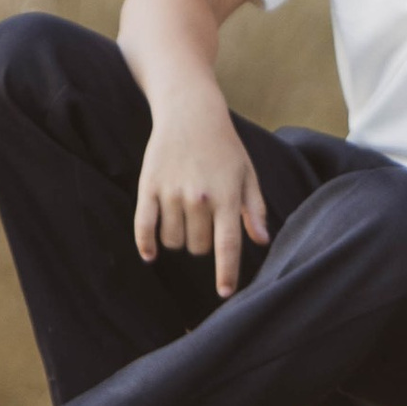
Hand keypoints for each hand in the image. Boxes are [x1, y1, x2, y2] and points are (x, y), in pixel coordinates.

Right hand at [134, 103, 270, 293]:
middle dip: (201, 246)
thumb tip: (261, 241)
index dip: (225, 273)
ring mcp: (172, 193)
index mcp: (227, 197)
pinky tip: (150, 254)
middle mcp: (199, 198)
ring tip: (184, 220)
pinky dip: (147, 244)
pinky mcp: (149, 187)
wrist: (190, 112)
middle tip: (204, 226)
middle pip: (197, 248)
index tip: (225, 293)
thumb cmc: (224, 146)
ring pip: (173, 241)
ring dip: (179, 240)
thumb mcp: (247, 174)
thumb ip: (255, 209)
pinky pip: (144, 226)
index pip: (227, 246)